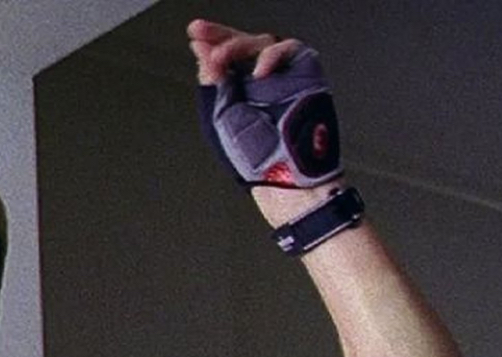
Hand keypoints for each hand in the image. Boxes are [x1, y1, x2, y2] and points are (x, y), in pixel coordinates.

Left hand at [186, 19, 345, 223]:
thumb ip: (214, 83)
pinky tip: (258, 72)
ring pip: (262, 43)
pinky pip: (291, 50)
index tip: (194, 34)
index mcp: (239, 94)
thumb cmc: (256, 160)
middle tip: (200, 31)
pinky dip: (273, 56)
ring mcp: (284, 79)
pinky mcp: (307, 76)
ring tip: (222, 58)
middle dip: (220, 35)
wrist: (285, 180)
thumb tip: (203, 54)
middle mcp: (261, 84)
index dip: (211, 43)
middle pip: (242, 45)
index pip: (226, 59)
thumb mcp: (221, 118)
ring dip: (238, 44)